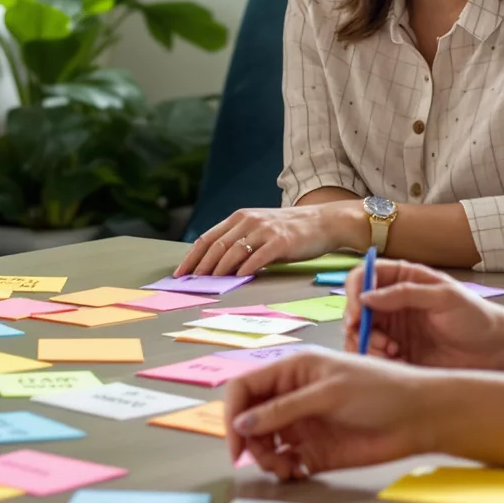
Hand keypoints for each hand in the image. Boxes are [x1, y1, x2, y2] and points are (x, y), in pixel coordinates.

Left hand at [179, 204, 342, 277]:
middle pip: (217, 246)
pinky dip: (245, 269)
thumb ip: (239, 241)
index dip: (192, 257)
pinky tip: (238, 279)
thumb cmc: (289, 230)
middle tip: (191, 284)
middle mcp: (248, 220)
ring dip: (219, 270)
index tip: (180, 274)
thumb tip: (216, 266)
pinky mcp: (281, 242)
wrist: (322, 222)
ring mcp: (264, 230)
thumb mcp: (259, 228)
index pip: (208, 238)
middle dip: (201, 266)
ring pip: (233, 252)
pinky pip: (257, 258)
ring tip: (210, 284)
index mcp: (240, 217)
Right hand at [224, 350, 448, 480]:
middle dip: (248, 440)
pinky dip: (284, 469)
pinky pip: (286, 461)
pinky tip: (296, 472)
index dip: (233, 413)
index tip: (236, 440)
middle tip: (260, 460)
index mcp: (293, 371)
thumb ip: (283, 410)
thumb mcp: (328, 393)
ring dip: (265, 458)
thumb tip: (241, 424)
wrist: (421, 417)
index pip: (245, 388)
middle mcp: (293, 397)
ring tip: (284, 468)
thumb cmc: (380, 390)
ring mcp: (304, 425)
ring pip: (265, 444)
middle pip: (250, 419)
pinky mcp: (316, 451)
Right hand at [346, 260, 503, 368]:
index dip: (354, 292)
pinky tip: (399, 363)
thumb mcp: (444, 297)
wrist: (498, 351)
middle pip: (355, 309)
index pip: (363, 277)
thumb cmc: (477, 317)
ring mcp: (393, 330)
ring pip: (359, 335)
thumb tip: (367, 297)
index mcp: (402, 280)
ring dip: (368, 346)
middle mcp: (392, 304)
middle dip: (358, 327)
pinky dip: (377, 362)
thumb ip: (405, 294)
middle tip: (379, 342)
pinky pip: (372, 357)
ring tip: (394, 353)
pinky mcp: (397, 354)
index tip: (356, 313)